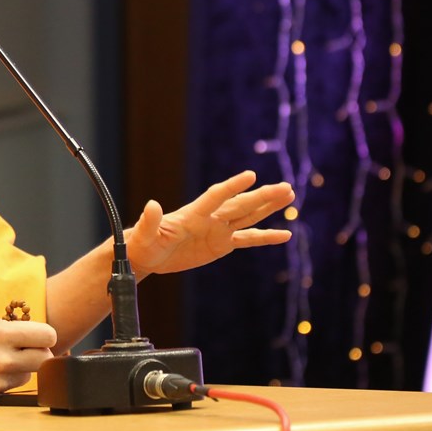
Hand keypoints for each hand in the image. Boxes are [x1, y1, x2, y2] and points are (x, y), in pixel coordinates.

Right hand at [0, 316, 56, 404]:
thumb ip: (11, 329)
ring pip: (27, 376)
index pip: (47, 336)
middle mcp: (2, 359)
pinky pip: (9, 390)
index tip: (41, 337)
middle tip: (29, 351)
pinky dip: (3, 384)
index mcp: (0, 334)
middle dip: (40, 354)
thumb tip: (36, 336)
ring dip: (20, 370)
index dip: (47, 336)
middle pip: (44, 359)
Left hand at [125, 170, 293, 276]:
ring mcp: (218, 230)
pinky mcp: (221, 244)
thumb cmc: (142, 243)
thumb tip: (151, 204)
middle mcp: (209, 218)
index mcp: (192, 214)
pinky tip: (285, 234)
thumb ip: (150, 221)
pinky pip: (248, 239)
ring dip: (268, 206)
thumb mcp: (144, 235)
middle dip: (262, 196)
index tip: (251, 175)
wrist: (146, 254)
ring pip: (248, 216)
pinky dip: (266, 237)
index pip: (216, 197)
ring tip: (289, 195)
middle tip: (285, 187)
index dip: (232, 186)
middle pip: (240, 204)